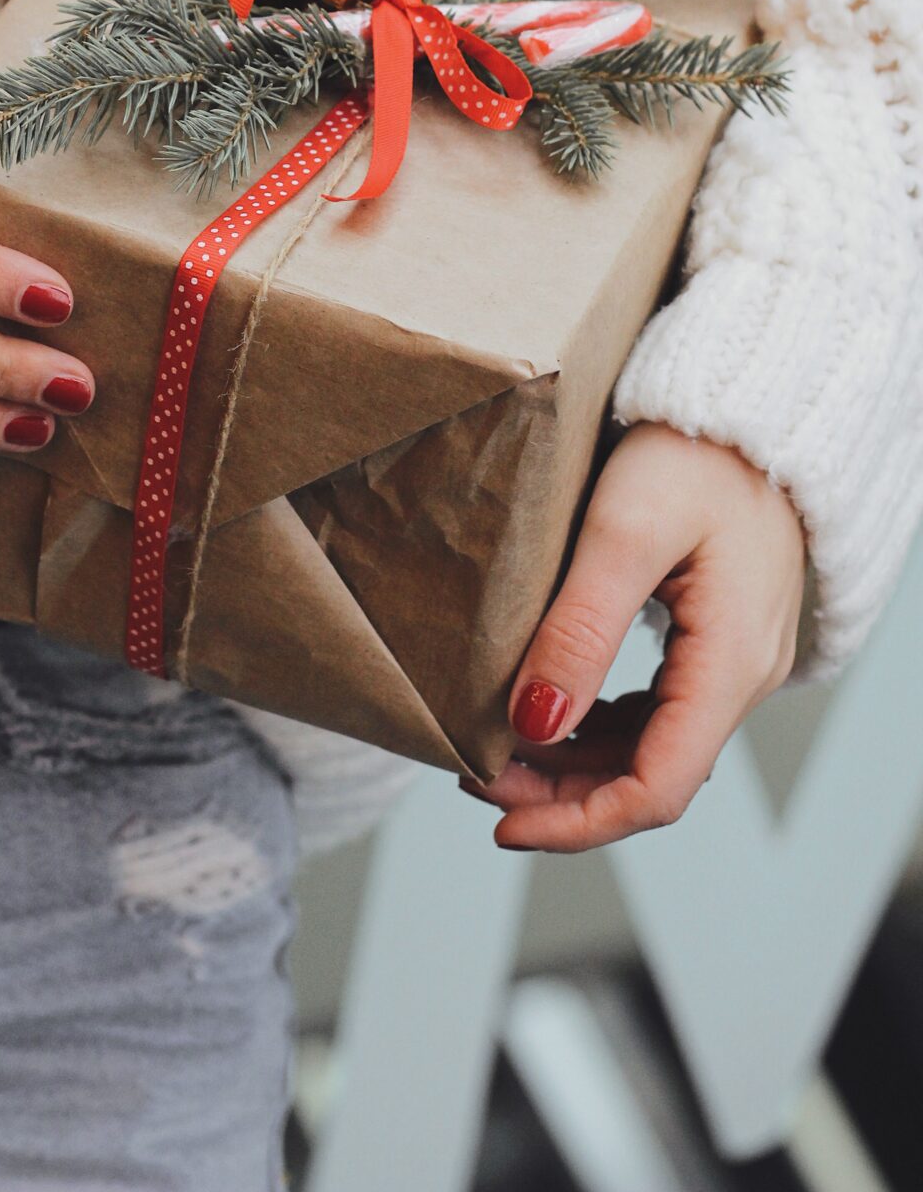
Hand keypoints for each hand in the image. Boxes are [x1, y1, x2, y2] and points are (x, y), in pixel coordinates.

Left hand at [460, 420, 806, 850]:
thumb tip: (534, 726)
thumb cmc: (694, 452)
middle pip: (650, 775)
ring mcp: (731, 655)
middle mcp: (740, 674)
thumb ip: (580, 630)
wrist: (747, 401)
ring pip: (650, 745)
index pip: (659, 786)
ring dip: (574, 762)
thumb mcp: (624, 531)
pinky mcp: (713, 630)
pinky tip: (548, 710)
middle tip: (475, 777)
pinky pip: (656, 707)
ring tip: (496, 752)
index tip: (502, 822)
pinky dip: (597, 723)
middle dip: (560, 794)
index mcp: (729, 663)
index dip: (579, 822)